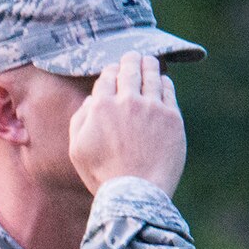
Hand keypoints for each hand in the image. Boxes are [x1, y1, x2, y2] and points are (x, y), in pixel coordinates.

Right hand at [68, 53, 186, 197]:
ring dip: (148, 65)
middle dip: (130, 60)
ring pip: (152, 74)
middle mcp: (127, 101)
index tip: (113, 72)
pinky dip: (163, 82)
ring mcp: (152, 107)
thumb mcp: (77, 150)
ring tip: (148, 61)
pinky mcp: (171, 116)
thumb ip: (79, 121)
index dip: (110, 71)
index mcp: (100, 108)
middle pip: (130, 69)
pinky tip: (161, 81)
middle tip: (132, 57)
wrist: (135, 191)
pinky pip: (168, 89)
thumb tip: (91, 101)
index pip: (107, 77)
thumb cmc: (102, 175)